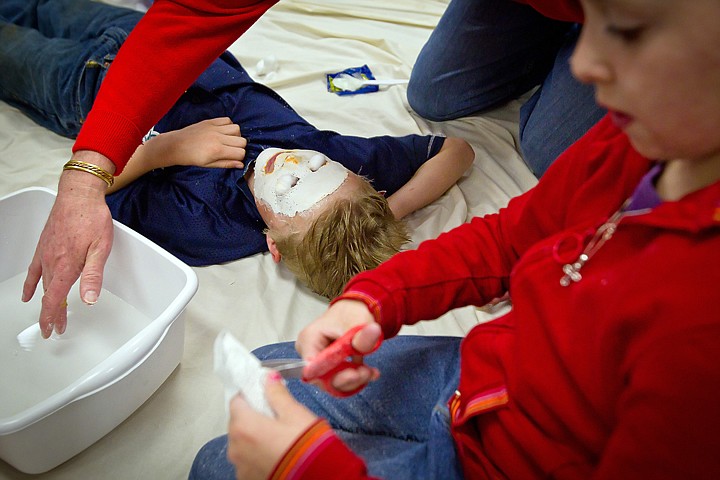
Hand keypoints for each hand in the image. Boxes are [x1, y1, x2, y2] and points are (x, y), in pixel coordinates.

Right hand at [22, 151, 114, 337]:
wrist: (78, 195)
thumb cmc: (92, 218)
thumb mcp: (101, 248)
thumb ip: (94, 275)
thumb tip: (88, 299)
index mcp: (66, 266)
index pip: (54, 300)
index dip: (52, 318)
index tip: (52, 330)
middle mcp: (52, 262)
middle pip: (49, 295)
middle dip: (52, 314)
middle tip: (56, 328)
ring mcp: (45, 254)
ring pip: (42, 284)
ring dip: (45, 302)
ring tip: (49, 315)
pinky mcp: (44, 246)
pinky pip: (34, 270)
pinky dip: (31, 284)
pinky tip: (28, 293)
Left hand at [145, 117, 246, 168]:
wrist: (176, 145)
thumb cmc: (191, 158)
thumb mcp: (209, 165)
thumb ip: (226, 164)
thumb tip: (241, 164)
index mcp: (217, 150)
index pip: (241, 152)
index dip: (239, 157)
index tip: (233, 158)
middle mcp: (218, 137)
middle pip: (242, 141)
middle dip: (239, 147)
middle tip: (231, 150)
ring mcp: (214, 128)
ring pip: (237, 128)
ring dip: (236, 135)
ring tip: (228, 140)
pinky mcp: (210, 121)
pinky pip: (227, 120)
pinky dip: (228, 125)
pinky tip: (223, 132)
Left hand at [227, 373, 317, 478]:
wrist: (316, 475)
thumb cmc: (305, 442)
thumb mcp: (294, 412)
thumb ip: (276, 393)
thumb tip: (268, 377)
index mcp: (243, 425)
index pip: (236, 400)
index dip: (251, 395)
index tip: (265, 396)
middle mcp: (235, 447)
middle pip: (238, 422)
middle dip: (252, 417)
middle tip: (275, 417)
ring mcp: (240, 466)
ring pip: (242, 443)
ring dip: (254, 437)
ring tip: (278, 438)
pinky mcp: (247, 478)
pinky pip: (248, 460)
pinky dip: (257, 455)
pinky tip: (276, 453)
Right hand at [296, 300, 381, 394]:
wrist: (356, 310)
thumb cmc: (351, 312)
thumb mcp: (359, 324)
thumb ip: (362, 337)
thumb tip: (372, 332)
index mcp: (309, 339)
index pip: (313, 369)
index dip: (333, 376)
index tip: (354, 373)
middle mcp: (309, 351)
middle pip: (322, 378)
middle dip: (347, 379)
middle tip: (365, 372)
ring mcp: (317, 360)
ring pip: (332, 381)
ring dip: (353, 380)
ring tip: (369, 371)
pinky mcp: (327, 366)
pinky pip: (338, 379)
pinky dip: (354, 378)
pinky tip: (368, 372)